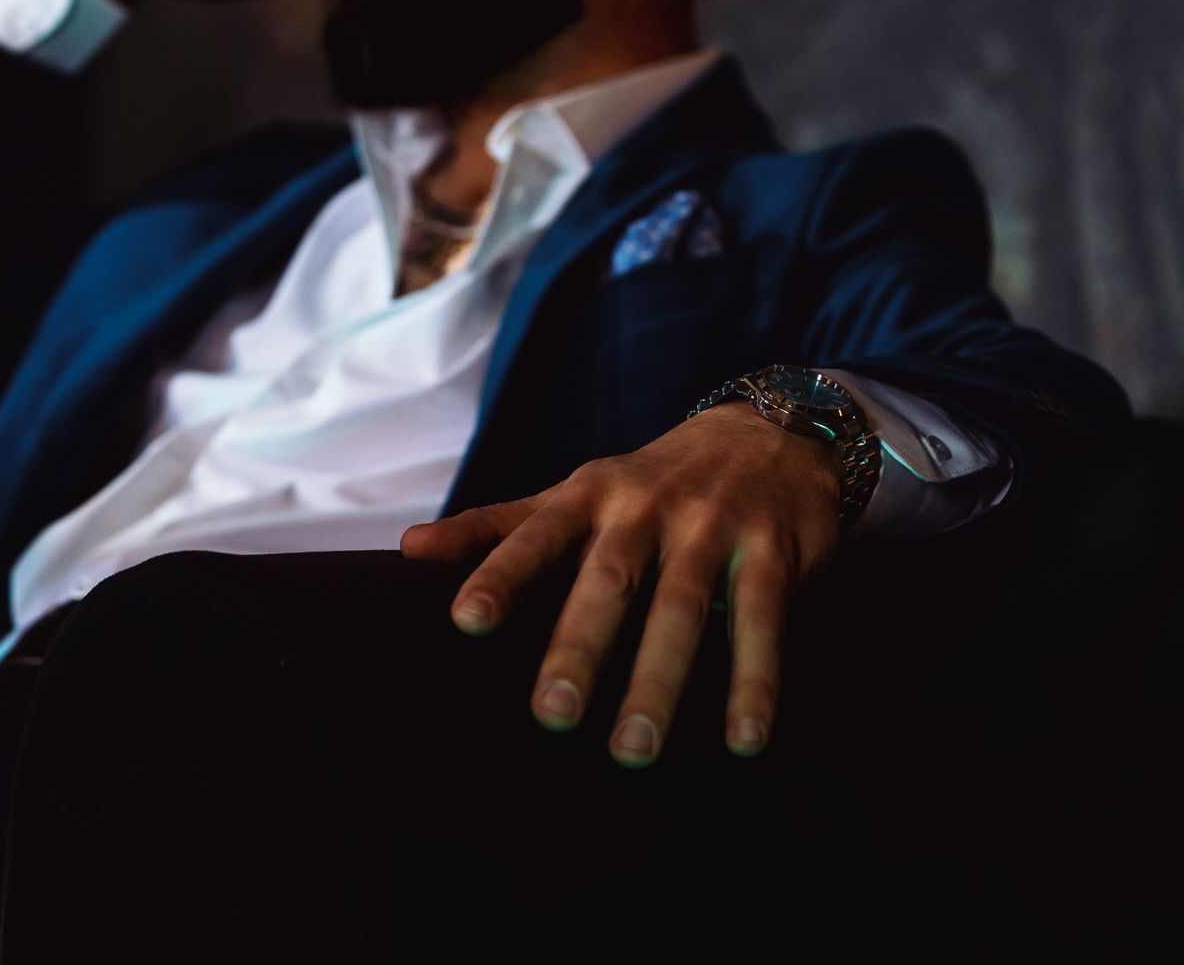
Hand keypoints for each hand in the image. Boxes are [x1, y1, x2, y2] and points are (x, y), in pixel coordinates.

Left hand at [401, 404, 843, 767]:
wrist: (774, 432)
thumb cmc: (655, 480)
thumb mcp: (577, 491)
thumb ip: (500, 526)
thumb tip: (409, 549)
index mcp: (591, 494)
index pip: (536, 535)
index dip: (501, 574)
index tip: (465, 621)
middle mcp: (648, 507)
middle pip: (609, 579)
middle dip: (580, 645)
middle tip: (553, 714)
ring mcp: (713, 527)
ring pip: (683, 607)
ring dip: (659, 680)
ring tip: (634, 750)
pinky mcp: (773, 552)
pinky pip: (762, 621)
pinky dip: (756, 680)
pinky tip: (744, 738)